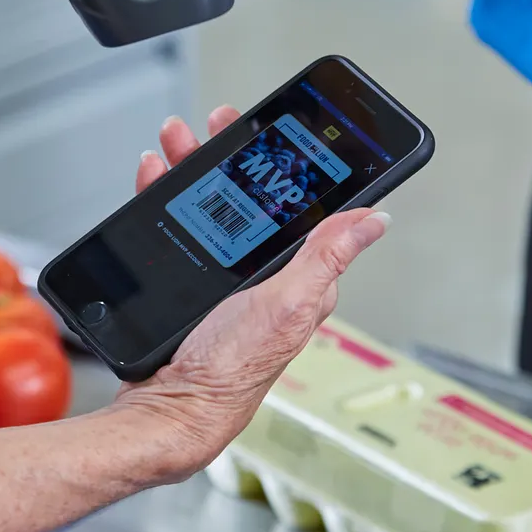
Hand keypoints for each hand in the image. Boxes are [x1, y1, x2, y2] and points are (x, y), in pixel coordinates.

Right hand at [114, 107, 389, 470]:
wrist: (170, 408)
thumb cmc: (230, 371)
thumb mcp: (288, 304)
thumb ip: (328, 257)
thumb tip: (377, 219)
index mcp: (297, 274)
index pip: (298, 203)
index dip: (284, 161)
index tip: (269, 129)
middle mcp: (264, 273)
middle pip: (250, 195)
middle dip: (230, 154)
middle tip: (215, 124)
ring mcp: (224, 277)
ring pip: (210, 205)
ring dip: (191, 166)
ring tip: (175, 140)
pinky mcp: (189, 283)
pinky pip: (179, 228)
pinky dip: (164, 197)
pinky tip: (154, 178)